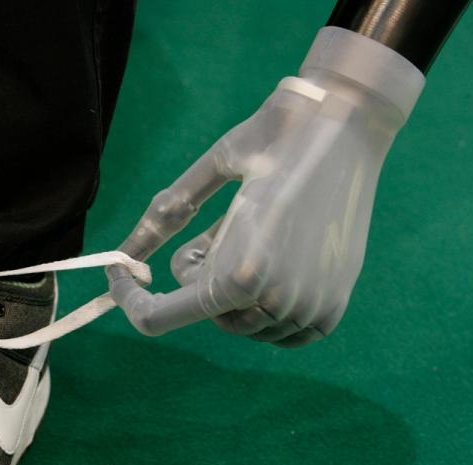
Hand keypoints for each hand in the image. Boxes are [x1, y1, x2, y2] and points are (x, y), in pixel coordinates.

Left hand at [108, 28, 423, 346]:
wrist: (352, 124)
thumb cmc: (277, 137)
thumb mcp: (214, 166)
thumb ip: (166, 212)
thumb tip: (121, 252)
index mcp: (238, 273)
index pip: (157, 318)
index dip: (131, 298)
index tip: (122, 275)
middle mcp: (274, 301)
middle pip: (203, 314)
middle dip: (197, 277)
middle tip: (215, 230)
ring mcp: (308, 308)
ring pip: (241, 323)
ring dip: (233, 288)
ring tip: (254, 234)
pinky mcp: (332, 308)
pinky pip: (279, 332)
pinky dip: (264, 306)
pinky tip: (273, 262)